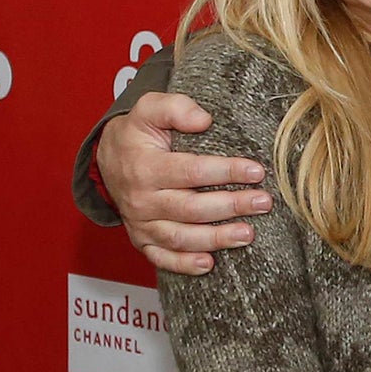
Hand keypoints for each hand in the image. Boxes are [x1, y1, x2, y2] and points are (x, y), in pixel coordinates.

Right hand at [99, 92, 271, 274]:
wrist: (107, 157)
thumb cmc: (137, 133)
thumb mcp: (149, 108)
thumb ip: (175, 107)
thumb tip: (203, 120)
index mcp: (145, 167)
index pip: (191, 171)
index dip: (226, 171)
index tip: (256, 170)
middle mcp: (141, 200)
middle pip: (191, 208)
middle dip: (231, 206)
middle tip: (263, 202)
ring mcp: (141, 223)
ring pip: (181, 237)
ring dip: (216, 239)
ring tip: (248, 234)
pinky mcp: (142, 240)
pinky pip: (161, 258)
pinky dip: (184, 264)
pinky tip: (209, 264)